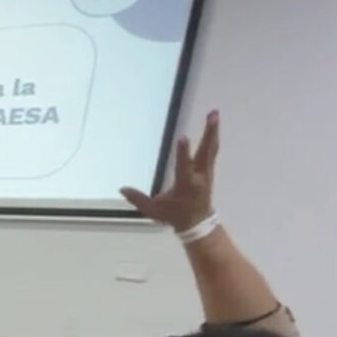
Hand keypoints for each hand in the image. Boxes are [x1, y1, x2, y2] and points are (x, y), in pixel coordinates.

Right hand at [119, 109, 217, 231]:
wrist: (197, 223)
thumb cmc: (173, 215)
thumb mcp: (152, 210)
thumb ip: (138, 199)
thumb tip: (122, 188)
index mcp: (185, 185)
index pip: (184, 166)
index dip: (183, 152)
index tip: (183, 136)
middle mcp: (199, 176)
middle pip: (205, 151)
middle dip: (209, 134)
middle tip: (213, 115)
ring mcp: (206, 172)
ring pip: (211, 148)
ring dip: (213, 131)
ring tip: (214, 114)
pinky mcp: (209, 169)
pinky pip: (212, 151)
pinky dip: (212, 138)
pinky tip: (213, 126)